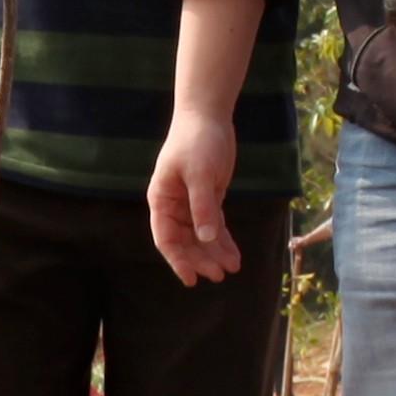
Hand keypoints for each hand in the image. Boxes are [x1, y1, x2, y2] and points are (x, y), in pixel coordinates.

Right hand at [145, 108, 239, 285]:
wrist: (207, 117)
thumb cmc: (197, 142)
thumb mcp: (200, 174)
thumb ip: (202, 207)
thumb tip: (206, 239)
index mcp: (162, 200)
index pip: (166, 238)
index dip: (178, 260)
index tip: (191, 279)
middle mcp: (173, 206)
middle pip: (185, 241)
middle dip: (201, 259)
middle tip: (219, 275)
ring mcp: (191, 203)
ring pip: (201, 236)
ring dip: (214, 253)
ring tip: (231, 268)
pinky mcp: (208, 198)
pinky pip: (214, 225)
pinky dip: (223, 240)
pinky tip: (233, 255)